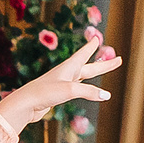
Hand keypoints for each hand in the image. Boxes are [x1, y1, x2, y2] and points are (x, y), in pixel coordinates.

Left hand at [0, 30, 120, 133]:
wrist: (25, 104)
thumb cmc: (44, 93)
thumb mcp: (70, 90)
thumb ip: (89, 92)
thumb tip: (106, 95)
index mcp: (68, 67)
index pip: (83, 54)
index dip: (91, 47)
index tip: (97, 38)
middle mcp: (66, 74)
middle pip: (90, 67)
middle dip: (104, 63)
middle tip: (118, 59)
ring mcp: (62, 84)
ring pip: (84, 77)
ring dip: (95, 72)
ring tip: (104, 68)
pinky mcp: (59, 95)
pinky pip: (78, 89)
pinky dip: (87, 88)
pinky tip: (87, 90)